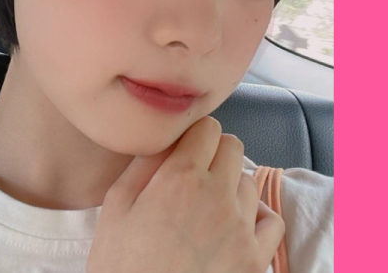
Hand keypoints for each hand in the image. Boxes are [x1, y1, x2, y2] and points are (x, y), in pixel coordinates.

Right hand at [87, 116, 283, 272]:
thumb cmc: (122, 266)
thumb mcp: (116, 206)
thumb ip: (144, 163)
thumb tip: (166, 138)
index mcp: (181, 178)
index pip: (208, 128)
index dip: (194, 136)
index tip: (184, 150)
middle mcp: (218, 197)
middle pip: (233, 147)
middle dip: (215, 154)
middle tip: (194, 177)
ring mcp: (242, 230)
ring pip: (250, 182)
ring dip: (232, 187)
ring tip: (208, 210)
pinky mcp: (256, 261)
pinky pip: (270, 222)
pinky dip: (255, 220)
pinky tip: (232, 231)